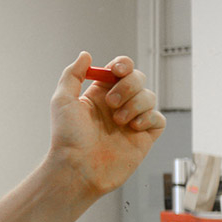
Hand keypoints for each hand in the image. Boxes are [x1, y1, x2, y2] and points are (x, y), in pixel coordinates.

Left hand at [47, 52, 165, 198]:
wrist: (78, 167)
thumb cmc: (67, 137)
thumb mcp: (62, 100)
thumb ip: (73, 75)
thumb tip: (85, 54)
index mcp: (99, 93)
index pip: (119, 69)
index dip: (122, 65)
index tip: (117, 70)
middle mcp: (117, 104)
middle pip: (138, 78)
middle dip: (128, 85)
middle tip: (112, 102)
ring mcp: (132, 120)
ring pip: (150, 96)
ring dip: (135, 103)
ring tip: (118, 121)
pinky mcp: (144, 137)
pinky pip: (158, 118)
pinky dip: (148, 118)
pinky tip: (132, 128)